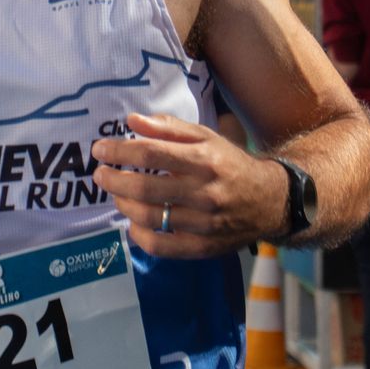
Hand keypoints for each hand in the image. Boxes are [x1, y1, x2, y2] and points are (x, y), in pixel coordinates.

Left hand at [92, 112, 285, 257]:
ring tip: (116, 195)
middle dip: (114, 180)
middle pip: (146, 188)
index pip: (151, 155)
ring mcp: (204, 223)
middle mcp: (204, 192)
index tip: (100, 150)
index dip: (119, 152)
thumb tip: (131, 121)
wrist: (270, 201)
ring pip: (149, 217)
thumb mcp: (206, 137)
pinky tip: (133, 222)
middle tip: (100, 174)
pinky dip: (139, 235)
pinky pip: (161, 246)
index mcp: (204, 160)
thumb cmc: (230, 164)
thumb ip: (168, 127)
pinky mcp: (203, 247)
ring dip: (123, 204)